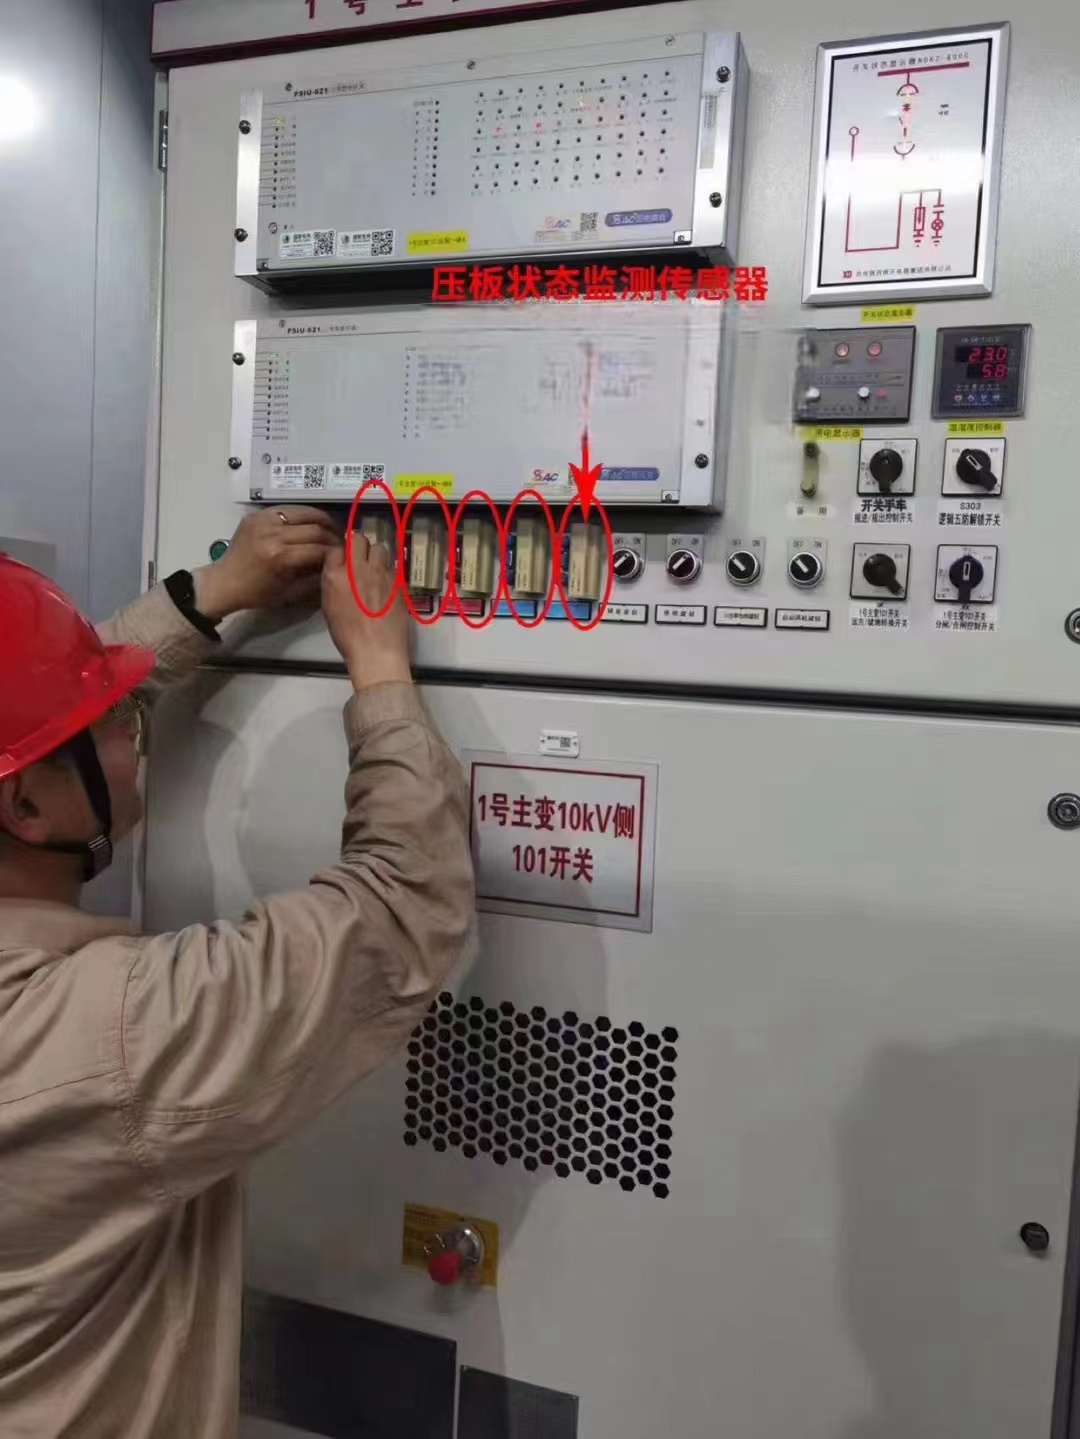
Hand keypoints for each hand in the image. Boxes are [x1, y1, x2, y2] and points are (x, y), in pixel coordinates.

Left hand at [193, 507, 340, 619]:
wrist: (225, 581)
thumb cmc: (257, 593)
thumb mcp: (290, 593)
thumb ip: (315, 578)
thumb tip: (336, 564)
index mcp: (280, 557)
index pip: (319, 549)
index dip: (336, 552)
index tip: (346, 555)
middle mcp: (272, 534)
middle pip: (315, 528)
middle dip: (332, 536)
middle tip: (341, 543)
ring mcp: (264, 520)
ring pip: (304, 513)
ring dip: (322, 520)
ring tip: (331, 529)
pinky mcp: (258, 514)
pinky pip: (288, 509)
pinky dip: (303, 516)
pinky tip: (311, 523)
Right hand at [322, 539, 411, 690]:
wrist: (376, 650)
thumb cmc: (348, 636)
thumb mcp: (329, 608)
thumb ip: (332, 584)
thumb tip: (338, 572)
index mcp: (335, 576)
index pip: (336, 549)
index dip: (341, 552)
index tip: (343, 559)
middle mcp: (358, 569)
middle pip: (359, 539)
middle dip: (359, 544)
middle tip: (359, 556)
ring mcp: (381, 573)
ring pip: (380, 547)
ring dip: (376, 554)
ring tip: (374, 567)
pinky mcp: (398, 581)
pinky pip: (392, 565)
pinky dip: (388, 569)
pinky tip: (385, 582)